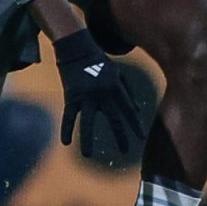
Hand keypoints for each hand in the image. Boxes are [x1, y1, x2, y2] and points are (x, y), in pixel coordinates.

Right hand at [53, 29, 146, 158]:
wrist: (77, 49)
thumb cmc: (100, 61)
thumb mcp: (118, 73)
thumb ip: (128, 91)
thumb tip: (137, 111)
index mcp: (116, 88)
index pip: (128, 110)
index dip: (135, 124)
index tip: (141, 138)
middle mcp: (102, 94)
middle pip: (113, 119)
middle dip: (120, 135)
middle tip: (125, 151)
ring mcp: (85, 97)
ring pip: (87, 122)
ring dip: (87, 140)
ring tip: (87, 156)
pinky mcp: (71, 97)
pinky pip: (69, 116)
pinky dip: (66, 129)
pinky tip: (65, 142)